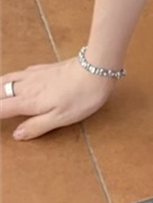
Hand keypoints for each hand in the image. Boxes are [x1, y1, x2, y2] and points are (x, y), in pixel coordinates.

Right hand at [0, 58, 117, 140]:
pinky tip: (14, 80)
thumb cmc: (81, 98)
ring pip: (5, 79)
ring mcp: (33, 75)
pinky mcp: (43, 68)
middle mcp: (26, 86)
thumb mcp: (60, 118)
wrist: (94, 70)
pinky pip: (18, 73)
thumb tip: (16, 134)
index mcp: (28, 101)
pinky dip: (9, 78)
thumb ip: (37, 126)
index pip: (0, 108)